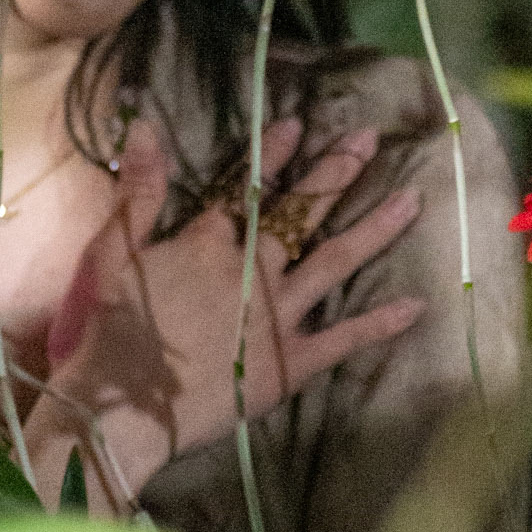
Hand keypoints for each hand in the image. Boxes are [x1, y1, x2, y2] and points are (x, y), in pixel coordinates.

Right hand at [25, 117, 423, 504]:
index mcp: (208, 242)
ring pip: (334, 261)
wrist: (123, 408)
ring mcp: (277, 316)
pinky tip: (418, 304)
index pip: (244, 187)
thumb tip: (144, 126)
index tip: (299, 123)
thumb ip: (137, 190)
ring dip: (374, 228)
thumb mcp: (113, 251)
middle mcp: (252, 269)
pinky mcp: (291, 363)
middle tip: (369, 139)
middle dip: (336, 173)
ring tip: (412, 199)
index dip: (271, 154)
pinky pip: (345, 339)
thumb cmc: (113, 330)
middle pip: (299, 213)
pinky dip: (381, 323)